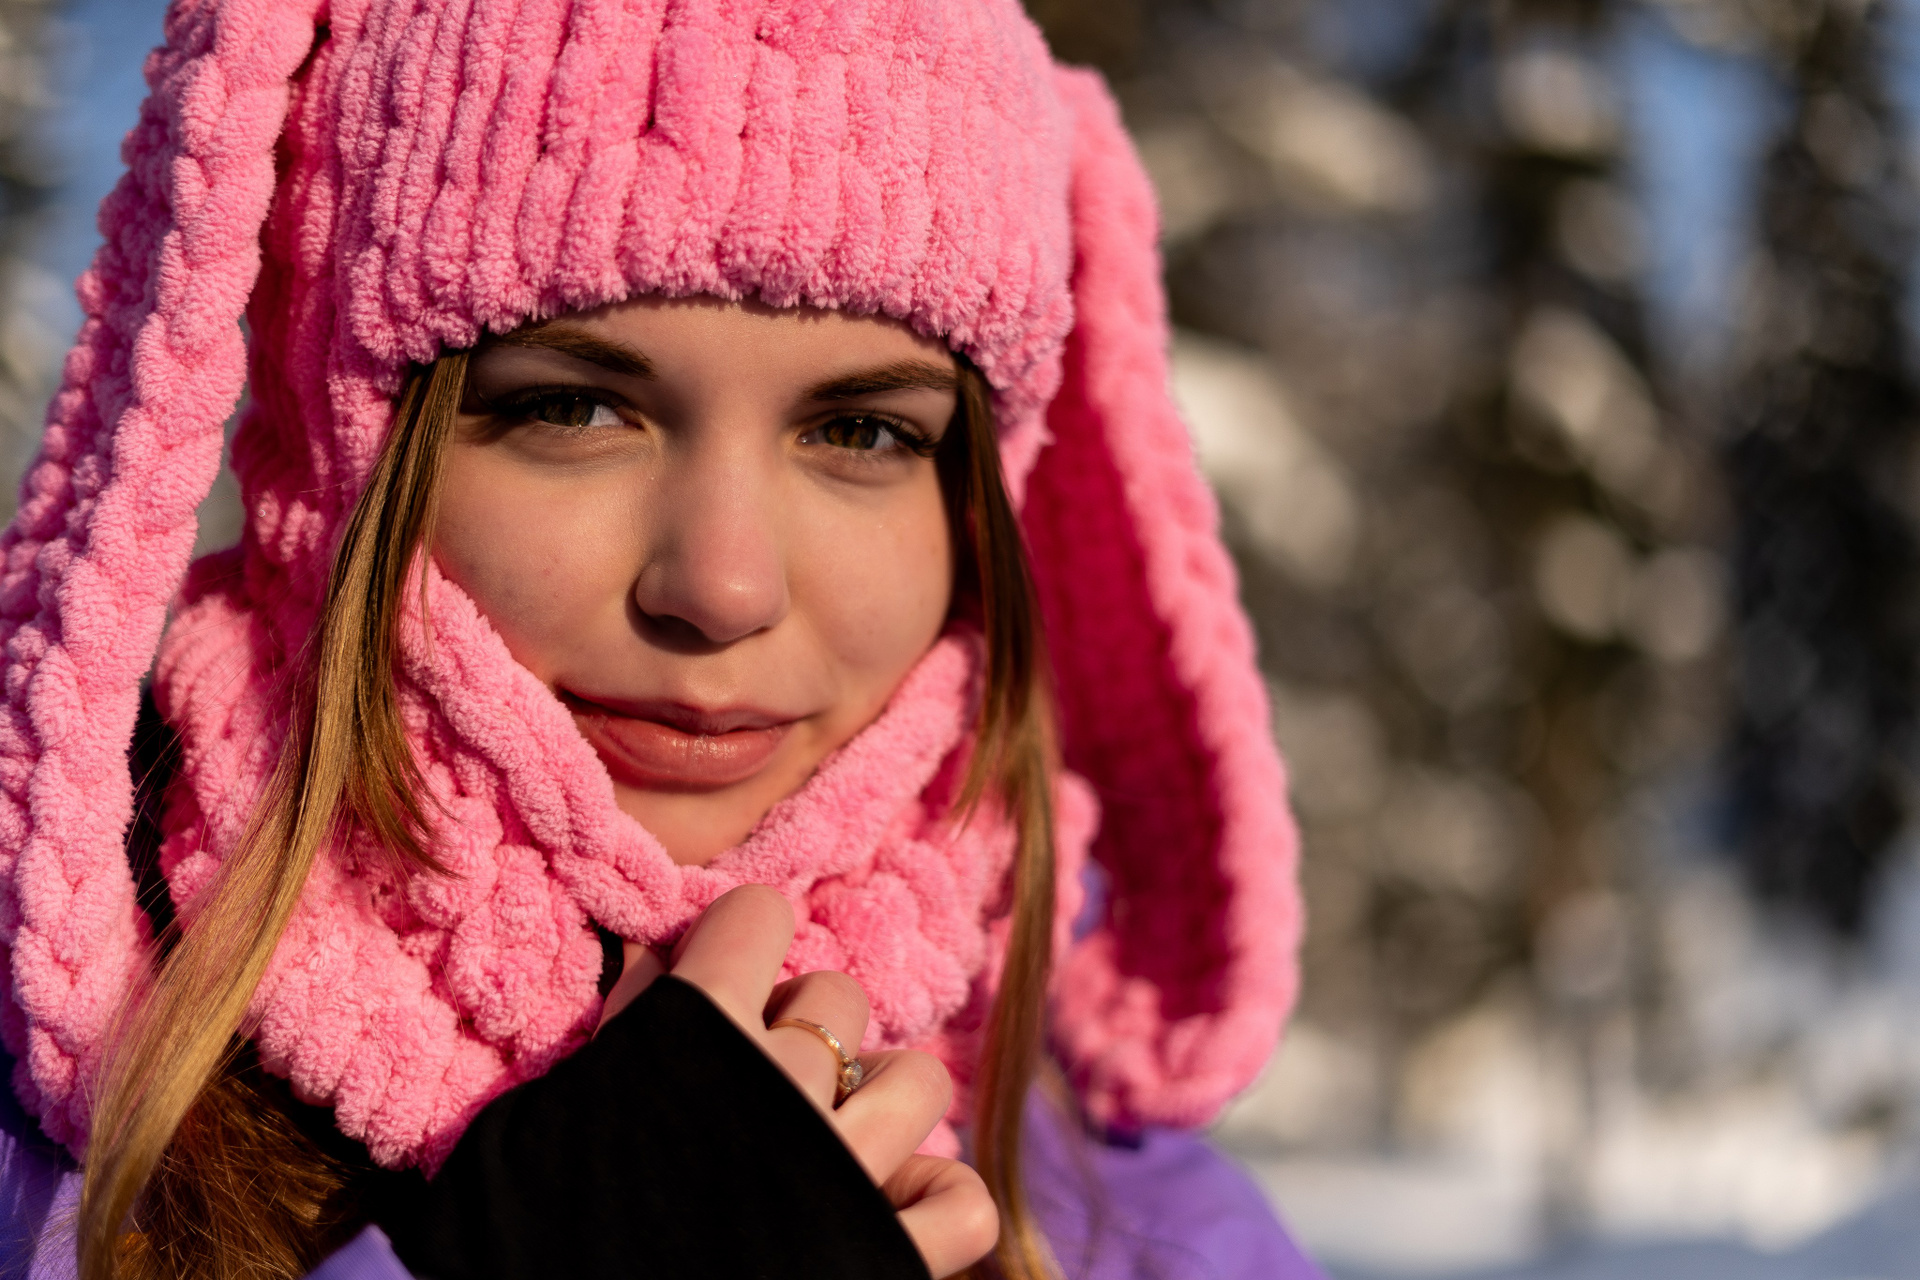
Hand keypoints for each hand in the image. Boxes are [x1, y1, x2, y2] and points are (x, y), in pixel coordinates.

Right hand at [598, 885, 998, 1278]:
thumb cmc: (541, 1222)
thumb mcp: (558, 1107)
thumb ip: (621, 1023)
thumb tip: (660, 956)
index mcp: (699, 1035)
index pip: (758, 916)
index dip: (740, 943)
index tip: (722, 977)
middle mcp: (786, 1086)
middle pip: (837, 998)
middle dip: (802, 1029)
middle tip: (755, 1086)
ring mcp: (847, 1172)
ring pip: (919, 1082)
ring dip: (882, 1100)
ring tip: (835, 1135)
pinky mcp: (887, 1256)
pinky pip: (963, 1207)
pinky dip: (939, 1204)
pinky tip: (895, 1208)